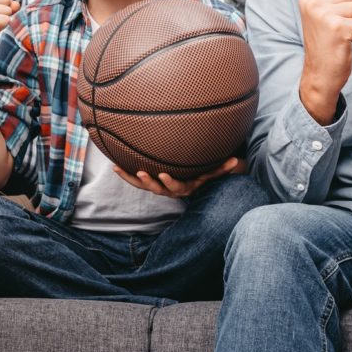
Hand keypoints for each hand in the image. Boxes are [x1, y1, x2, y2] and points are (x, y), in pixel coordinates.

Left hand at [112, 157, 244, 197]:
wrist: (190, 186)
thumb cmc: (201, 177)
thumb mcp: (211, 174)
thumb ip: (222, 168)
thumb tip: (237, 161)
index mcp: (183, 187)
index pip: (176, 187)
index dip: (169, 182)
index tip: (164, 175)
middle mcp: (169, 190)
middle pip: (157, 189)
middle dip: (148, 181)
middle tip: (140, 172)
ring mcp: (158, 187)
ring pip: (143, 186)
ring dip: (131, 178)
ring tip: (118, 169)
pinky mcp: (149, 182)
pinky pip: (135, 181)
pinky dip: (125, 175)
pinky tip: (114, 166)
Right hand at [298, 0, 351, 123]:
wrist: (319, 74)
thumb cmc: (325, 44)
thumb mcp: (322, 15)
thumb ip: (334, 0)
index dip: (342, 10)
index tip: (328, 25)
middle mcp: (313, 4)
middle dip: (349, 16)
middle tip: (334, 32)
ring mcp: (324, 15)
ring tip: (337, 37)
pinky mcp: (338, 28)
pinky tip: (341, 44)